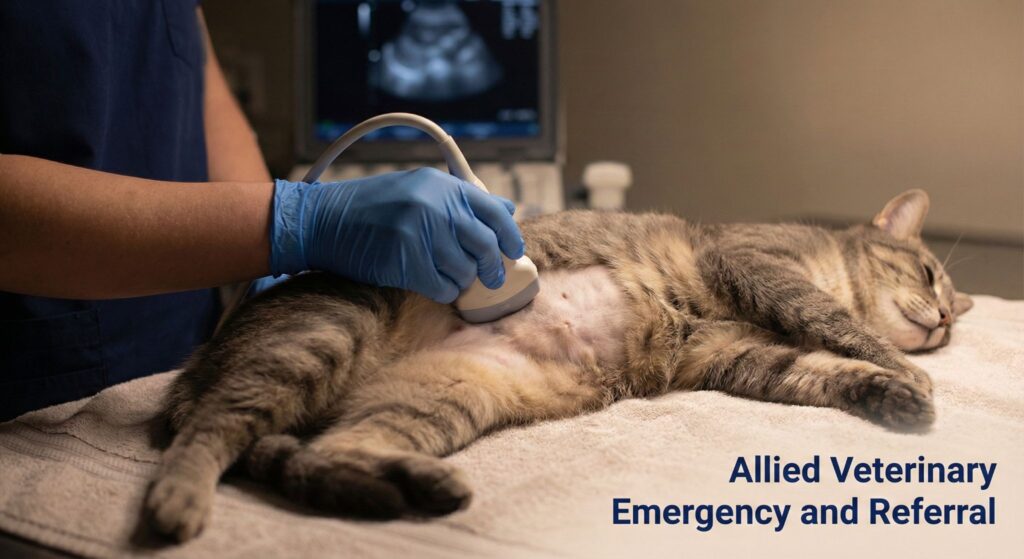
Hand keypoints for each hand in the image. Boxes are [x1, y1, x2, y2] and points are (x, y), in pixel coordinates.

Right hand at [269, 168, 524, 302]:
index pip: (493, 212)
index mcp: (441, 185)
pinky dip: (444, 292)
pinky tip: (435, 286)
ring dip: (462, 280)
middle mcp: (434, 205)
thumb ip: (461, 200)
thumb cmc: (372, 208)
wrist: (322, 220)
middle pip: (484, 245)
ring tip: (449, 277)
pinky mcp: (405, 260)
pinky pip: (443, 287)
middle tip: (493, 279)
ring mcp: (419, 232)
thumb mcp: (418, 189)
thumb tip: (508, 210)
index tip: (513, 251)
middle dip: (492, 267)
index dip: (510, 235)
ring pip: (465, 270)